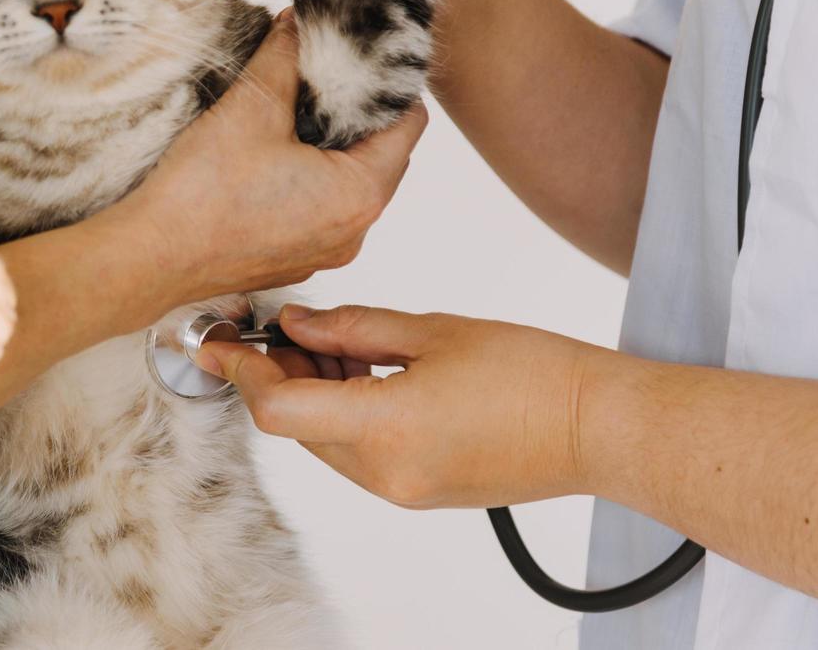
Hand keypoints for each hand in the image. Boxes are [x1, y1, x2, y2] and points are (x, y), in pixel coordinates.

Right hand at [103, 14, 426, 308]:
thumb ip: (286, 56)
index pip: (409, 124)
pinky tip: (268, 156)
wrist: (150, 257)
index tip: (360, 61)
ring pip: (348, 183)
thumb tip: (299, 26)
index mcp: (359, 194)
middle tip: (321, 79)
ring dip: (328, 147)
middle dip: (355, 115)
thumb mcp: (251, 106)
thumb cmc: (200, 197)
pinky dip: (307, 180)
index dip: (388, 85)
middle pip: (382, 155)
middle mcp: (353, 232)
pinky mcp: (295, 259)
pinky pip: (319, 210)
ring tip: (289, 115)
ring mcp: (324, 251)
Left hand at [197, 305, 605, 508]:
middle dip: (279, 377)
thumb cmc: (533, 372)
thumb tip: (297, 324)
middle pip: (296, 428)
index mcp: (384, 429)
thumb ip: (353, 328)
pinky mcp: (419, 493)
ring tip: (335, 345)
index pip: (278, 411)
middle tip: (286, 328)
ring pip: (326, 442)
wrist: (596, 426)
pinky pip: (359, 455)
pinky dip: (346, 415)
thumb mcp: (432, 332)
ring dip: (313, 396)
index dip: (242, 374)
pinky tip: (367, 374)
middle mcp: (384, 474)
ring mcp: (402, 491)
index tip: (221, 345)